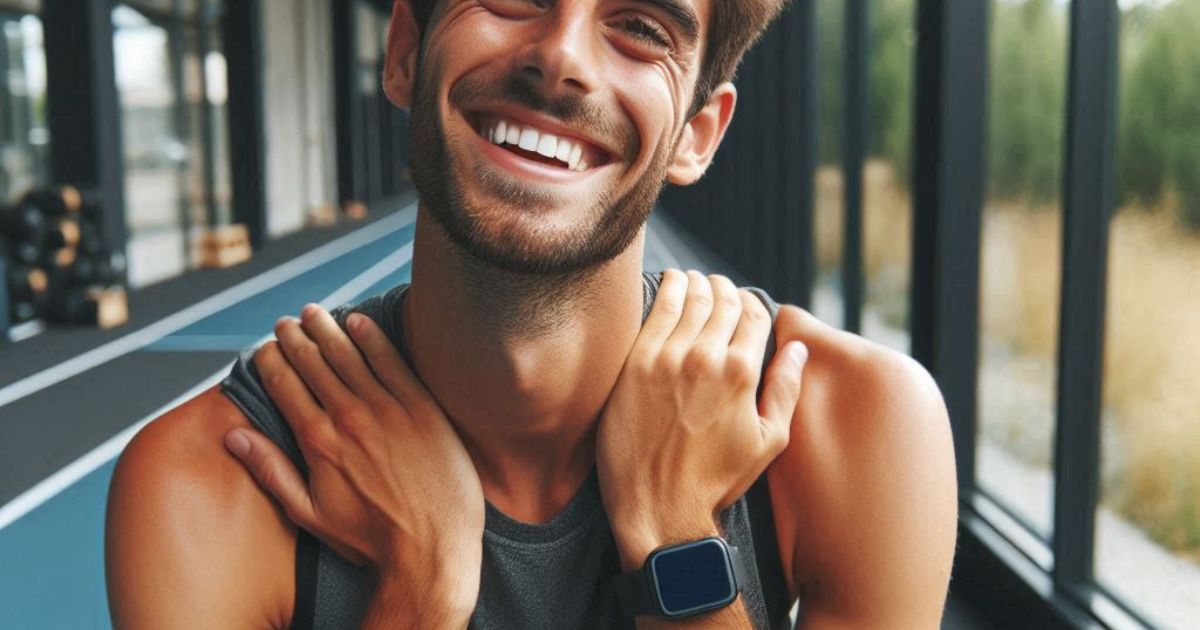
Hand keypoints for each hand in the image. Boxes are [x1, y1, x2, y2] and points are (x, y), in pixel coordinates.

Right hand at [222, 304, 483, 620]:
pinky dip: (373, 338)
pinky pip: (393, 362)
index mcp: (318, 441)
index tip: (265, 347)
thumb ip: (270, 469)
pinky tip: (359, 321)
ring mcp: (388, 410)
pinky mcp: (422, 408)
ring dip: (328, 329)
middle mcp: (349, 418)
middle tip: (286, 322)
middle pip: (314, 363)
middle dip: (296, 338)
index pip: (285, 384)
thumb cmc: (369, 537)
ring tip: (314, 313)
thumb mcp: (308, 513)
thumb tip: (232, 437)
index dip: (271, 360)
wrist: (433, 547)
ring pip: (350, 355)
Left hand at [597, 270, 807, 569]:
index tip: (745, 306)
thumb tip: (798, 349)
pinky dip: (669, 287)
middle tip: (719, 289)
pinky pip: (657, 308)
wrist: (657, 505)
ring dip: (698, 283)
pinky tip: (671, 282)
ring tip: (696, 281)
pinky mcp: (636, 361)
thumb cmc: (716, 480)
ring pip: (691, 298)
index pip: (754, 315)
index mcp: (743, 374)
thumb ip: (785, 389)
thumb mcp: (768, 442)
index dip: (752, 304)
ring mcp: (669, 357)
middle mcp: (707, 358)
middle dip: (725, 290)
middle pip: (723, 301)